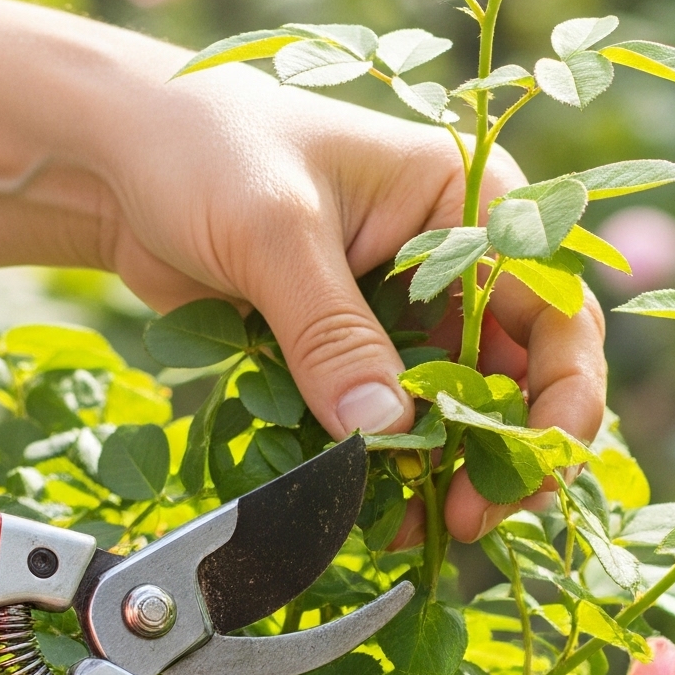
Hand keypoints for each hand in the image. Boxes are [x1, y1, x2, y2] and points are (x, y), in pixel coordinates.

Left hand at [87, 66, 606, 542]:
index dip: (560, 396)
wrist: (114, 158)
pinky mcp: (356, 353)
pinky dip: (392, 473)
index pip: (555, 307)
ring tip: (416, 526)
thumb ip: (331, 333)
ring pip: (461, 412)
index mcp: (469, 200)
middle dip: (505, 453)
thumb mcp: (273, 231)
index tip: (528, 467)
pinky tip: (376, 512)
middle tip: (468, 517)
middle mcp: (457, 258)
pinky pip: (395, 426)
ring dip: (449, 475)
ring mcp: (408, 312)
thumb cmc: (201, 148)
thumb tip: (386, 433)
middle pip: (521, 375)